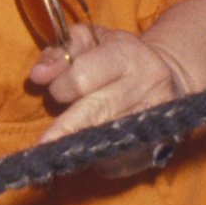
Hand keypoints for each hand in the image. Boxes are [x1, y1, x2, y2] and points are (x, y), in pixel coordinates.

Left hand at [28, 0, 205, 155]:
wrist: (168, 79)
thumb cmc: (116, 59)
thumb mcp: (91, 41)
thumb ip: (60, 52)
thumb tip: (37, 75)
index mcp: (127, 53)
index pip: (82, 76)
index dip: (61, 86)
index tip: (53, 91)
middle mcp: (147, 83)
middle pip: (95, 110)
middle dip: (64, 128)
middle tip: (43, 144)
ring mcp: (156, 117)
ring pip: (107, 138)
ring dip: (80, 146)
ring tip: (59, 152)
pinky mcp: (158, 146)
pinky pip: (120, 161)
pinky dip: (99, 163)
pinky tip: (89, 157)